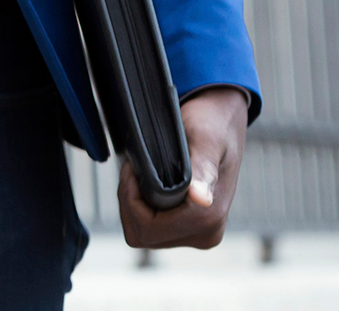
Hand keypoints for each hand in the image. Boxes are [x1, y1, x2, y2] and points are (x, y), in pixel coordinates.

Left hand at [117, 86, 247, 248]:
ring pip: (145, 234)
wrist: (224, 119)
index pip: (148, 228)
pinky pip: (153, 229)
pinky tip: (147, 183)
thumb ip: (202, 169)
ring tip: (140, 174)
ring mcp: (199, 235)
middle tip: (133, 168)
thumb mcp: (205, 139)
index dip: (131, 198)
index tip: (133, 166)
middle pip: (143, 234)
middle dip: (129, 202)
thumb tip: (201, 200)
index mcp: (208, 219)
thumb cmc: (212, 123)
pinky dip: (142, 207)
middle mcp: (206, 234)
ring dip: (134, 205)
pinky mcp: (191, 230)